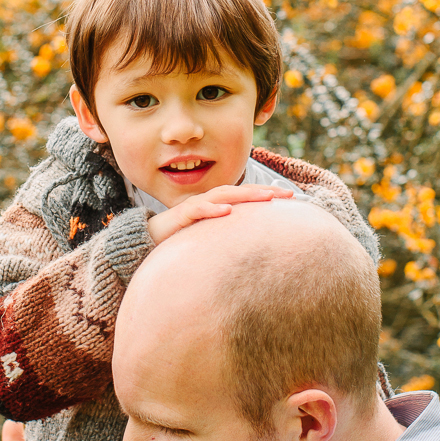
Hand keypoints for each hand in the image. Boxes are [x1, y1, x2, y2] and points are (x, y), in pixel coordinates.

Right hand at [147, 183, 292, 243]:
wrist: (147, 240)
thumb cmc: (182, 239)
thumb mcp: (212, 238)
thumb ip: (229, 238)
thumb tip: (256, 249)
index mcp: (218, 206)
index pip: (247, 197)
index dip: (268, 194)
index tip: (292, 197)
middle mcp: (209, 202)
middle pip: (241, 192)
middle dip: (265, 191)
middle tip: (288, 194)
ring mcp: (195, 207)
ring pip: (224, 196)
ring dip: (246, 195)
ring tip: (267, 197)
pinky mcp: (181, 216)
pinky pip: (198, 210)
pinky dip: (213, 209)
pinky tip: (228, 211)